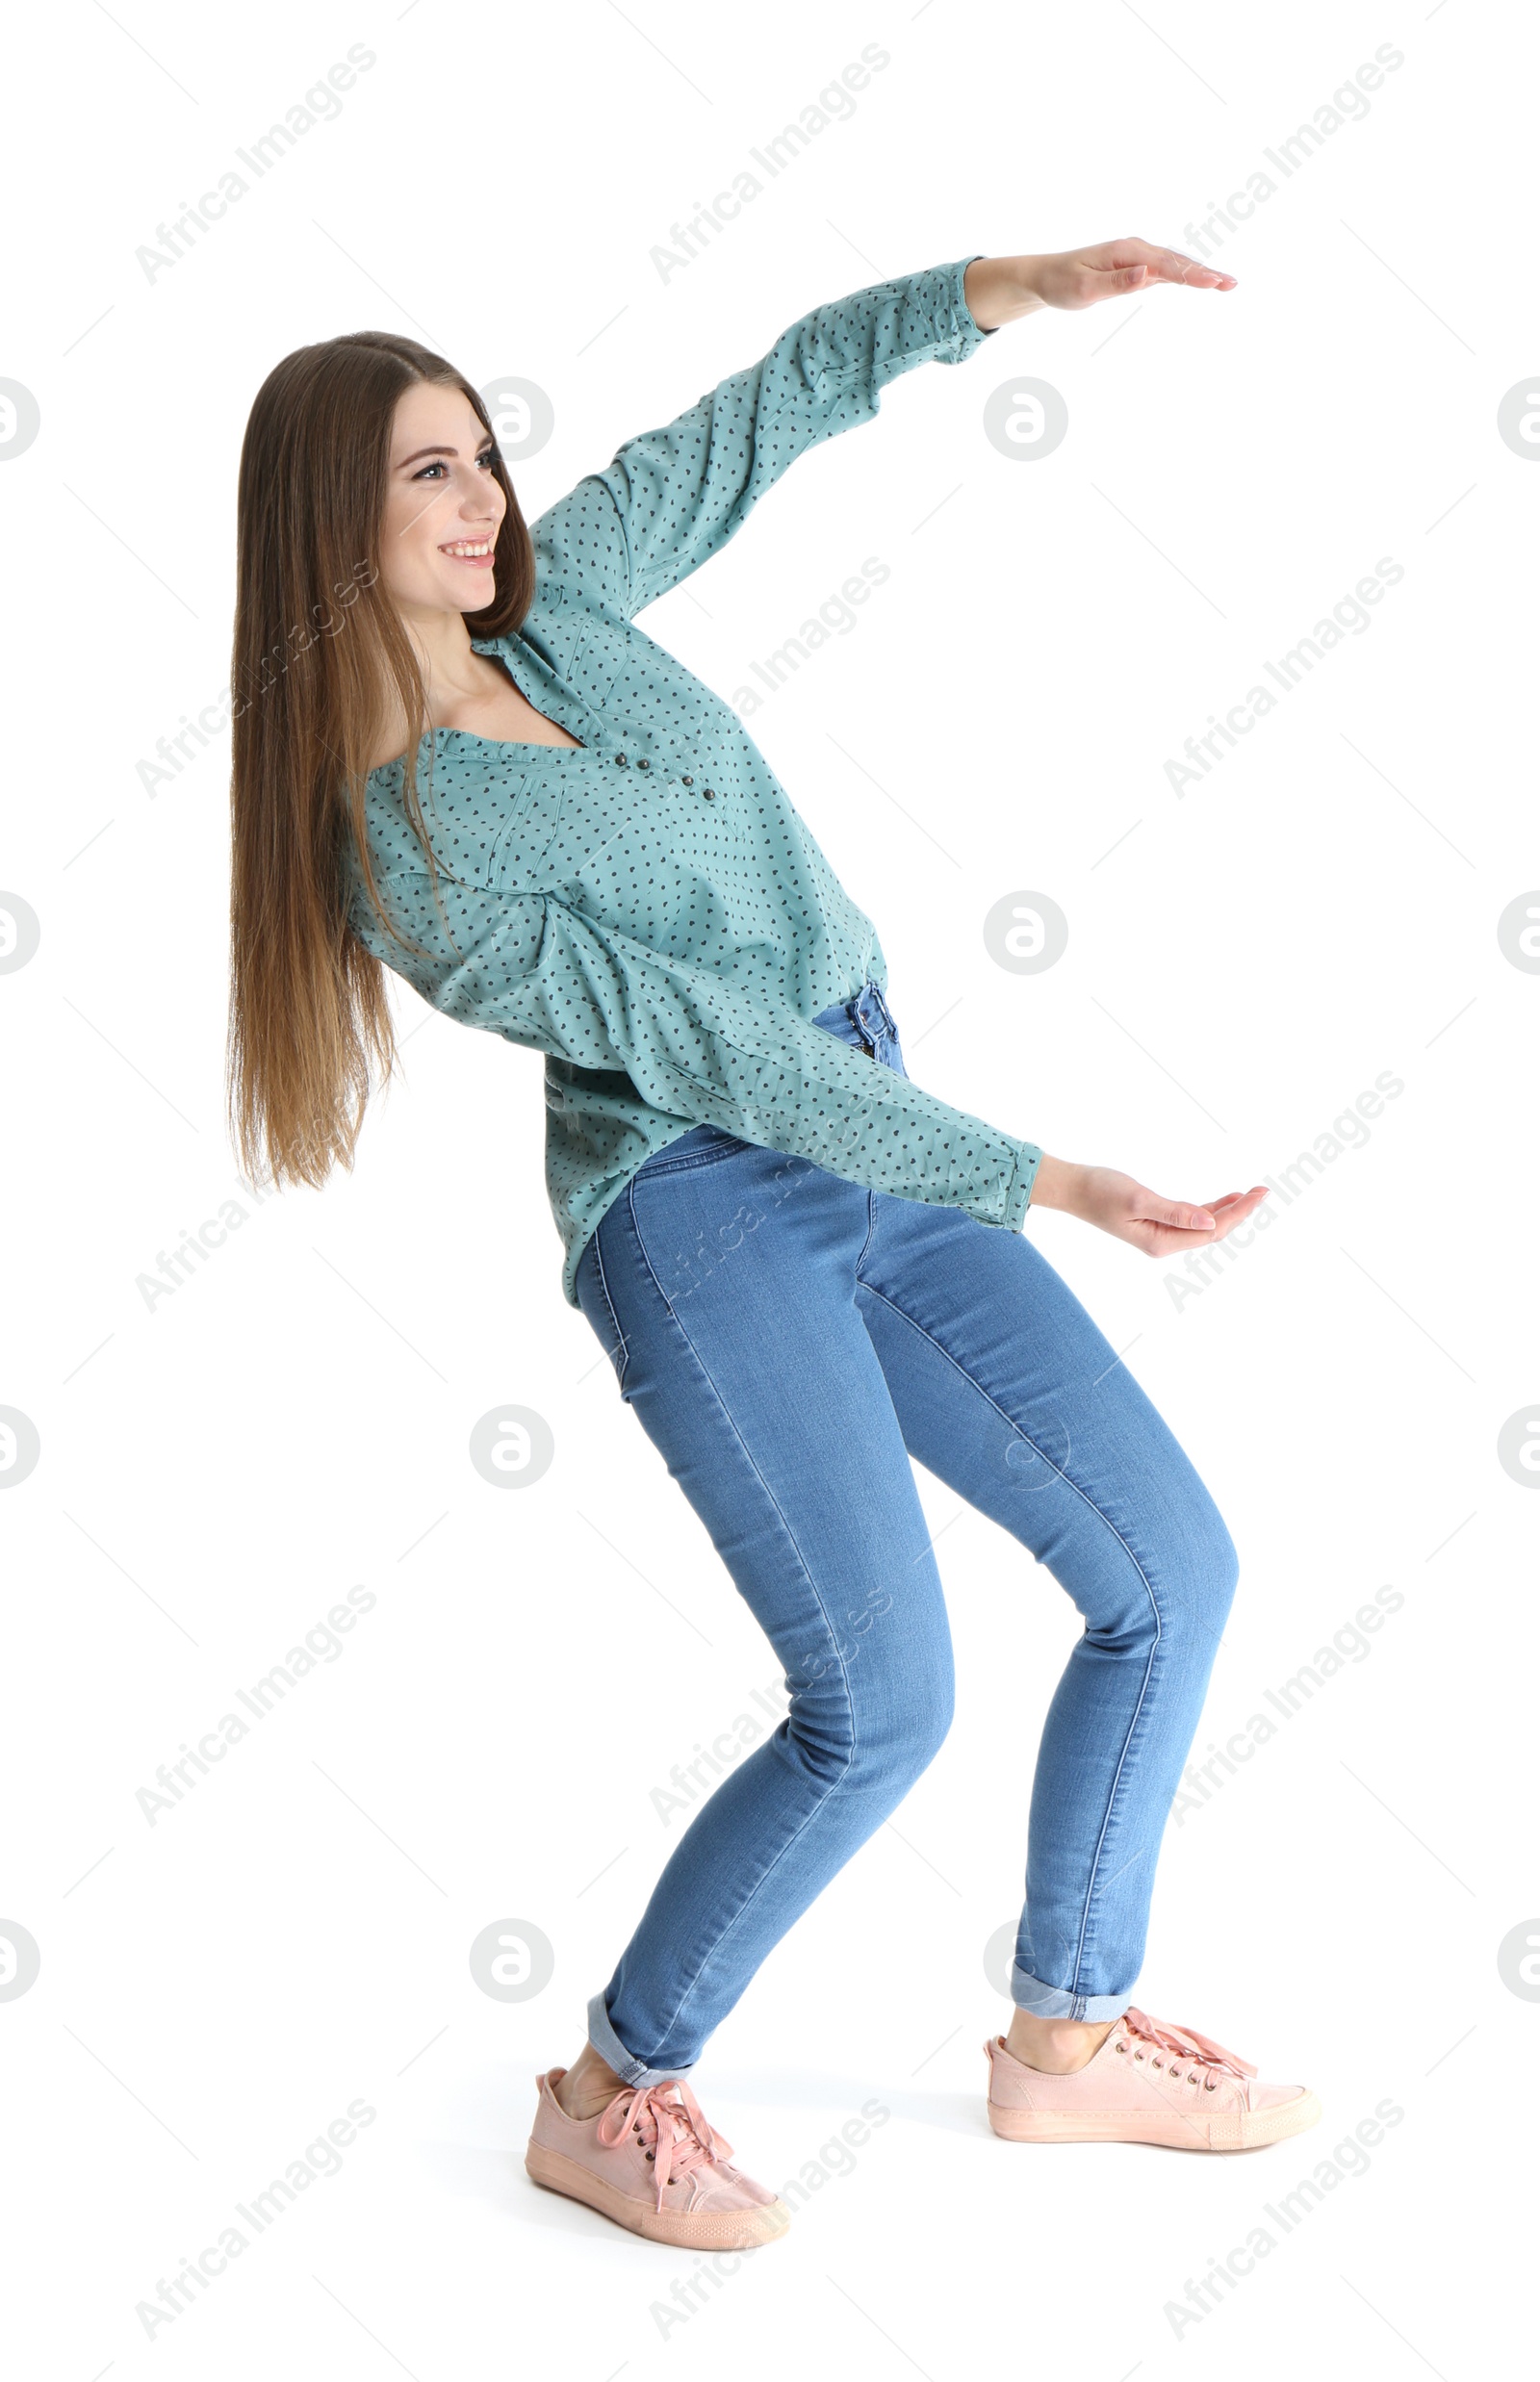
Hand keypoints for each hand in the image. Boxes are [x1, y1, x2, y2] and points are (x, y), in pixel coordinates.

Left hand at [965, 239, 1236, 329]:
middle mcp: (1136, 251)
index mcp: (1127, 253)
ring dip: (1200, 274)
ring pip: (1175, 266)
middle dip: (1205, 273)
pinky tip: (1201, 282)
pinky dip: (1186, 276)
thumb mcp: (1084, 289)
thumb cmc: (1062, 284)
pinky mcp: (1135, 268)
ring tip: (1226, 284)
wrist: (1045, 277)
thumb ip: (1117, 284)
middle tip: (1232, 284)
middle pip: (1178, 262)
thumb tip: (1147, 275)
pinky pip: (1166, 271)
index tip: (1214, 283)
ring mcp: (1137, 259)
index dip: (1193, 275)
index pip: (1167, 265)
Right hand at [1030, 1155, 1267, 1258]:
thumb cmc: (1100, 1191)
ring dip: (1228, 1212)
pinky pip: (1192, 1221)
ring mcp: (1160, 1235)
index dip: (1239, 1214)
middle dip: (1240, 1213)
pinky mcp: (1156, 1224)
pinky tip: (1224, 1200)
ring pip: (1204, 1228)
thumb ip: (1174, 1212)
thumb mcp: (1138, 1199)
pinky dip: (1211, 1210)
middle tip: (1263, 1191)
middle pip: (1212, 1233)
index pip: (1211, 1232)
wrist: (1073, 1189)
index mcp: (1161, 1242)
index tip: (1258, 1194)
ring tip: (1250, 1194)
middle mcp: (1163, 1244)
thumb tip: (1210, 1224)